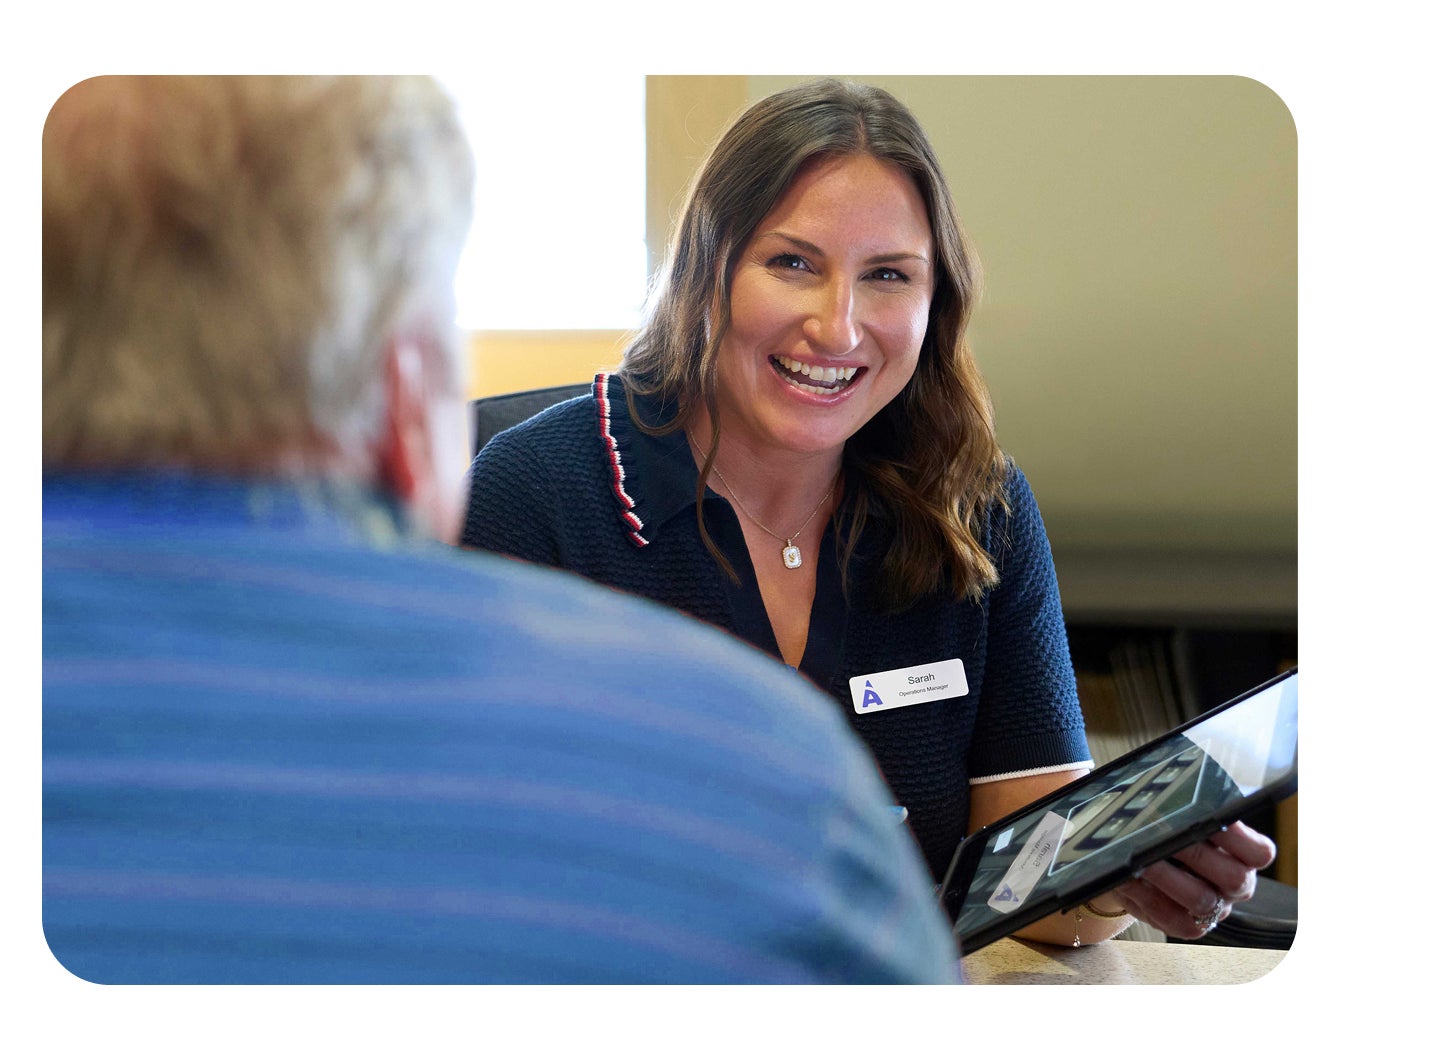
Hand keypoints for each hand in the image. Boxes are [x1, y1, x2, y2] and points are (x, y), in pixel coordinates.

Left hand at [1108, 821, 1276, 939]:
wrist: (1138, 858)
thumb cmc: (1166, 828)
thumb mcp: (1178, 814)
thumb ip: (1183, 810)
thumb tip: (1168, 804)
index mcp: (1243, 854)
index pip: (1259, 852)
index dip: (1239, 837)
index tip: (1211, 820)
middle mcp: (1236, 885)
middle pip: (1234, 878)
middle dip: (1196, 855)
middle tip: (1164, 837)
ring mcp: (1214, 908)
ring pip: (1202, 900)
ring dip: (1167, 877)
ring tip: (1139, 860)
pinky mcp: (1187, 925)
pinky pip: (1174, 920)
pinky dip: (1148, 899)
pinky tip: (1128, 880)